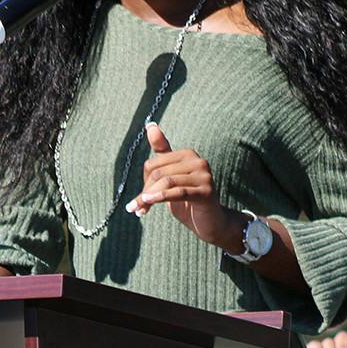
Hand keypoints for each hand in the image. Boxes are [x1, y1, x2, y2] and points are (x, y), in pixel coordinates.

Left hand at [125, 124, 235, 247]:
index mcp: (187, 155)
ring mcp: (204, 176)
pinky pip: (178, 192)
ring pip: (166, 182)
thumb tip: (150, 125)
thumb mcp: (172, 177)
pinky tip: (148, 205)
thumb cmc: (188, 200)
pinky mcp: (206, 191)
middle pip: (159, 173)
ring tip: (139, 210)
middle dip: (145, 192)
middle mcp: (198, 161)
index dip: (143, 182)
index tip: (140, 198)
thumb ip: (162, 153)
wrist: (210, 222)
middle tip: (136, 207)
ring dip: (149, 198)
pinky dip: (160, 198)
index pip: (154, 164)